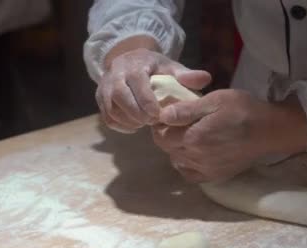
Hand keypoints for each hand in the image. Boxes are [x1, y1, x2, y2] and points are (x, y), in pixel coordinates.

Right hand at [96, 37, 210, 132]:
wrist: (130, 62)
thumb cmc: (154, 68)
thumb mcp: (170, 67)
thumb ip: (186, 75)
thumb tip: (205, 79)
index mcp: (134, 65)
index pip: (137, 82)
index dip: (146, 101)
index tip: (157, 114)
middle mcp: (115, 75)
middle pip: (120, 96)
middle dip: (136, 113)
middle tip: (151, 122)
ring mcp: (105, 87)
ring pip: (111, 109)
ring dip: (129, 121)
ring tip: (144, 124)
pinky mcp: (100, 99)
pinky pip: (107, 118)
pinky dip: (121, 126)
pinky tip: (135, 127)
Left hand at [151, 89, 306, 181]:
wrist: (269, 131)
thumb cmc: (243, 109)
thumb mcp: (215, 100)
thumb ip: (187, 110)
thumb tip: (161, 115)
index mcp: (194, 137)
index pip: (161, 134)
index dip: (159, 123)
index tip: (166, 114)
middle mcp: (196, 157)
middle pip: (166, 147)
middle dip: (165, 134)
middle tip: (175, 122)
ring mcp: (205, 169)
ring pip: (176, 160)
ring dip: (175, 148)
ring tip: (186, 134)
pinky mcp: (214, 176)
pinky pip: (188, 174)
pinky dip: (185, 164)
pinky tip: (192, 153)